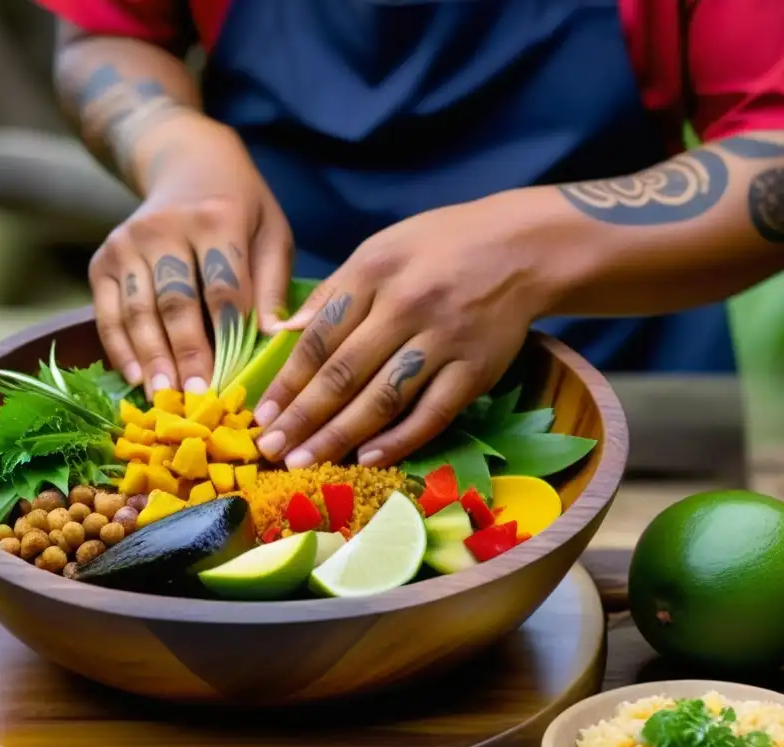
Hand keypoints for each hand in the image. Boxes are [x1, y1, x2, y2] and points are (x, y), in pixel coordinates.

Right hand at [89, 112, 292, 397]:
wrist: (187, 165)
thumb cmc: (242, 210)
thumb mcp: (272, 233)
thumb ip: (274, 285)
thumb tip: (278, 339)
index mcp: (217, 219)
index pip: (223, 287)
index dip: (228, 336)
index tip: (234, 378)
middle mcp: (165, 228)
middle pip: (176, 303)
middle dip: (186, 355)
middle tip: (196, 399)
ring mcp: (127, 242)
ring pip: (138, 311)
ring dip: (151, 358)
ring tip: (163, 398)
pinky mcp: (103, 258)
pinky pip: (107, 311)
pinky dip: (119, 347)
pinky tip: (134, 377)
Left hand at [252, 191, 569, 468]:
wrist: (522, 248)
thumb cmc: (441, 246)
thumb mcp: (381, 248)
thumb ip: (335, 292)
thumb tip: (284, 331)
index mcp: (375, 273)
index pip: (319, 337)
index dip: (287, 381)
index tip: (261, 413)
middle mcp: (407, 308)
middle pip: (343, 374)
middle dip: (302, 417)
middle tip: (272, 449)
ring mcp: (444, 342)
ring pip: (382, 399)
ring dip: (338, 436)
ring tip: (305, 462)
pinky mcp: (476, 371)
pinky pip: (431, 414)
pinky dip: (398, 440)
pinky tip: (366, 460)